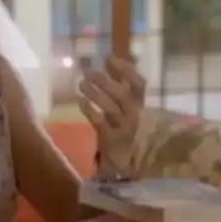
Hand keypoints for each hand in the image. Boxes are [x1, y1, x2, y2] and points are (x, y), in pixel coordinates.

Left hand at [78, 56, 145, 177]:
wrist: (126, 163)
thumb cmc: (124, 129)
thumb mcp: (126, 107)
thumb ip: (120, 85)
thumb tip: (110, 60)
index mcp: (140, 105)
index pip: (139, 84)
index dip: (126, 70)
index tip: (109, 58)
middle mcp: (135, 115)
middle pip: (123, 95)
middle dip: (106, 81)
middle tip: (88, 71)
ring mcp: (123, 128)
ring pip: (111, 108)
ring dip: (96, 94)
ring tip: (81, 83)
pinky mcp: (110, 140)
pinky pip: (99, 122)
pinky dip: (89, 110)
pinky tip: (79, 101)